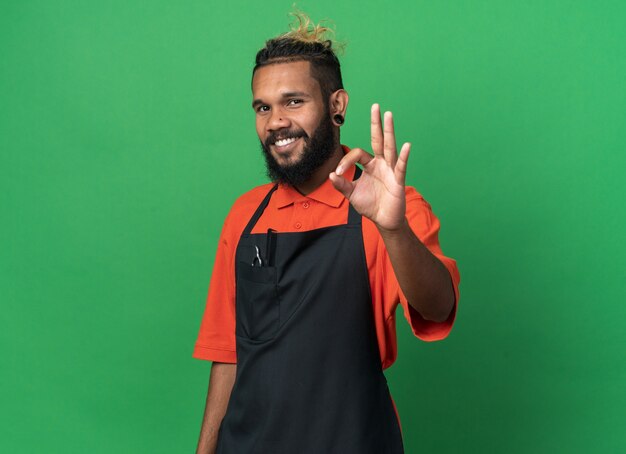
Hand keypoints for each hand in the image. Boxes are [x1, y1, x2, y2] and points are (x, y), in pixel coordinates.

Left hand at [329, 103, 410, 231]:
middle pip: (378, 140)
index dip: (346, 160)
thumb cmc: (370, 205)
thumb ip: (341, 184)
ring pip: (389, 147)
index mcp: (370, 164)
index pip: (357, 153)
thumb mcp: (351, 194)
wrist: (384, 220)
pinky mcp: (398, 180)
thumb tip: (331, 174)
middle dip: (376, 124)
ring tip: (389, 115)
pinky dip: (404, 157)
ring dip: (389, 131)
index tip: (338, 173)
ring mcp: (391, 170)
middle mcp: (381, 163)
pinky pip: (401, 167)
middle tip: (376, 106)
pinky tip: (406, 145)